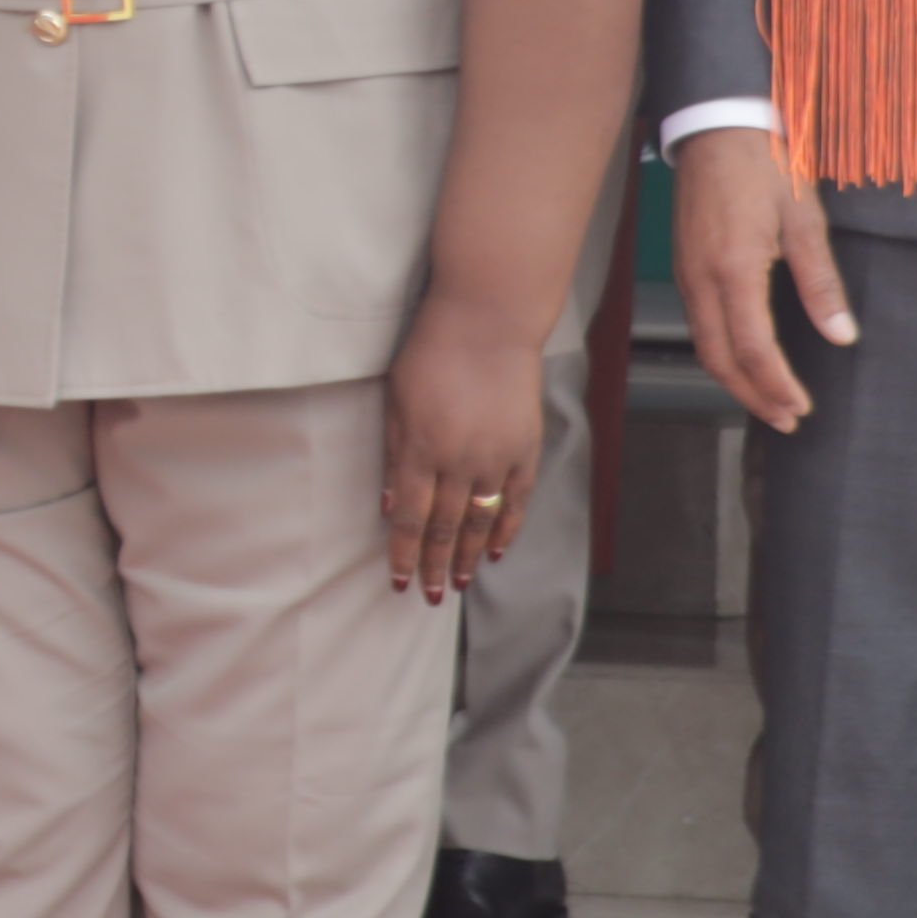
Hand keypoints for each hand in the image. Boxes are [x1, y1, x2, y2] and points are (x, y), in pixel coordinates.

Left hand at [383, 292, 556, 595]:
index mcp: (421, 449)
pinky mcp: (525, 448)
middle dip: (435, 565)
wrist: (489, 321)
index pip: (411, 518)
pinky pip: (516, 499)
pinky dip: (506, 528)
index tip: (400, 582)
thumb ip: (394, 455)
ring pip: (481, 520)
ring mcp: (496, 457)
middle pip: (445, 527)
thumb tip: (390, 506)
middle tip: (431, 596)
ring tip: (459, 583)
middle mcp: (460, 461)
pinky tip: (495, 549)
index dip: (405, 554)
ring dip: (468, 555)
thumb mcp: (396, 400)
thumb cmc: (431, 352)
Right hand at [673, 124, 851, 432]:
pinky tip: (744, 358)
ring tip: (768, 400)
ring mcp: (687, 273)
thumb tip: (842, 334)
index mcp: (734, 270)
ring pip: (704, 346)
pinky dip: (721, 353)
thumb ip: (821, 284)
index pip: (753, 349)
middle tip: (786, 420)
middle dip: (753, 397)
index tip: (801, 408)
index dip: (777, 386)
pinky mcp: (685, 265)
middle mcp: (701, 279)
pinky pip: (699, 324)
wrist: (718, 125)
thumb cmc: (765, 165)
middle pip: (720, 360)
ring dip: (735, 379)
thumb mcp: (805, 220)